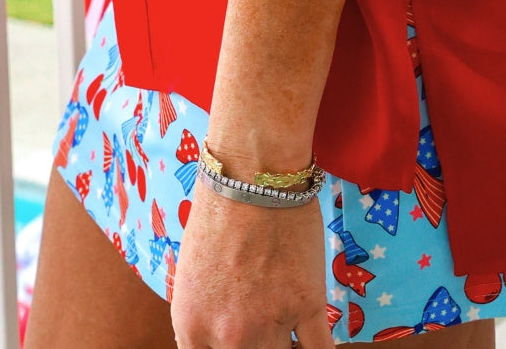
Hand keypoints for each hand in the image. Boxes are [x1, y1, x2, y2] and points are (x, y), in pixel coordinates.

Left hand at [171, 178, 336, 348]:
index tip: (235, 343)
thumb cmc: (219, 211)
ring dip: (283, 347)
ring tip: (285, 328)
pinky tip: (313, 344)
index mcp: (192, 326)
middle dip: (254, 347)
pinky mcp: (308, 306)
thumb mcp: (192, 274)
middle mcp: (228, 336)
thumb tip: (219, 338)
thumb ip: (205, 317)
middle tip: (261, 324)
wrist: (253, 174)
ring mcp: (270, 325)